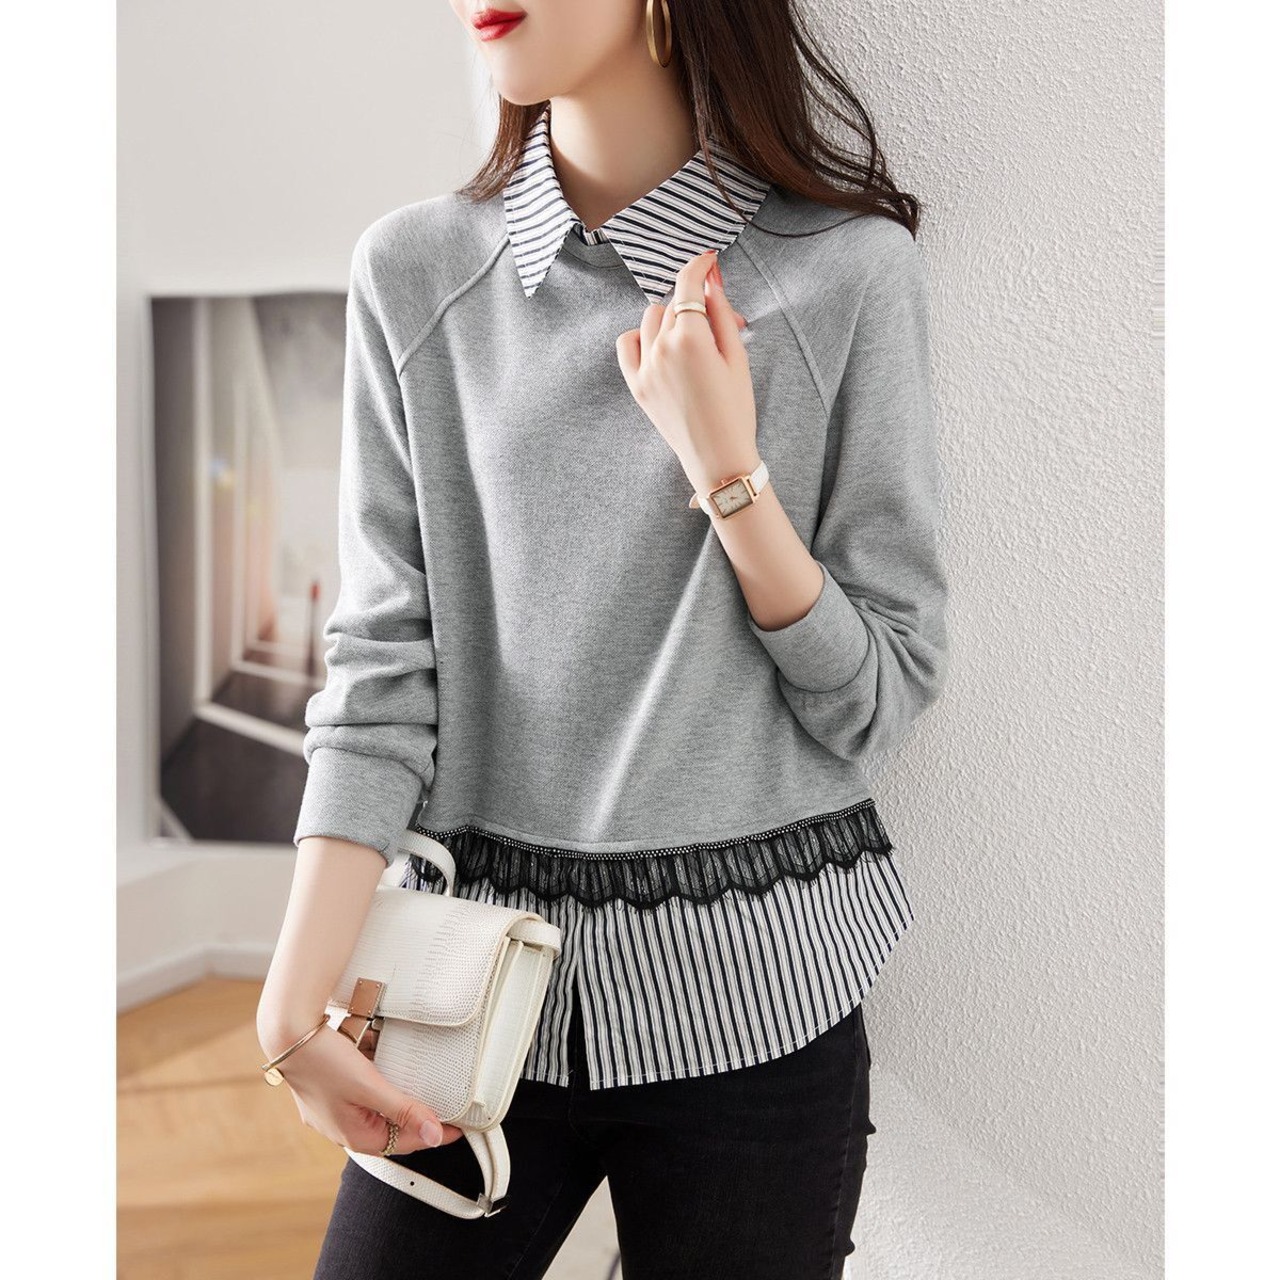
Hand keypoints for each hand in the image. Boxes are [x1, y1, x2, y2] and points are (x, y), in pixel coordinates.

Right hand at [259, 1021, 464, 1154]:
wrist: (288, 1034)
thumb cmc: (324, 1062)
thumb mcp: (369, 1087)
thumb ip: (403, 1111)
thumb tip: (435, 1136)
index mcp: (353, 1136)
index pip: (405, 1143)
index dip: (434, 1134)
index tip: (460, 1127)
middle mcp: (342, 1128)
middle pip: (392, 1130)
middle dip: (418, 1119)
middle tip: (446, 1108)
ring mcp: (334, 1110)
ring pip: (378, 1111)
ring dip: (399, 1102)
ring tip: (424, 1091)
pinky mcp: (331, 1090)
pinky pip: (365, 1094)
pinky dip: (381, 1086)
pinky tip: (390, 1070)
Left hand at [615, 249, 759, 494]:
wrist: (718, 458)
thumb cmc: (735, 410)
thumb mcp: (737, 357)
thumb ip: (721, 314)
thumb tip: (710, 281)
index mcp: (690, 337)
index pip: (688, 285)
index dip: (699, 266)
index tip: (708, 259)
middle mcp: (661, 348)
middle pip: (675, 305)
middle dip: (698, 305)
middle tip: (722, 326)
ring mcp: (645, 367)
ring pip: (651, 319)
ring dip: (671, 318)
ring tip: (693, 339)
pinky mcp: (636, 385)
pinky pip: (627, 344)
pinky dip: (641, 336)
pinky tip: (659, 345)